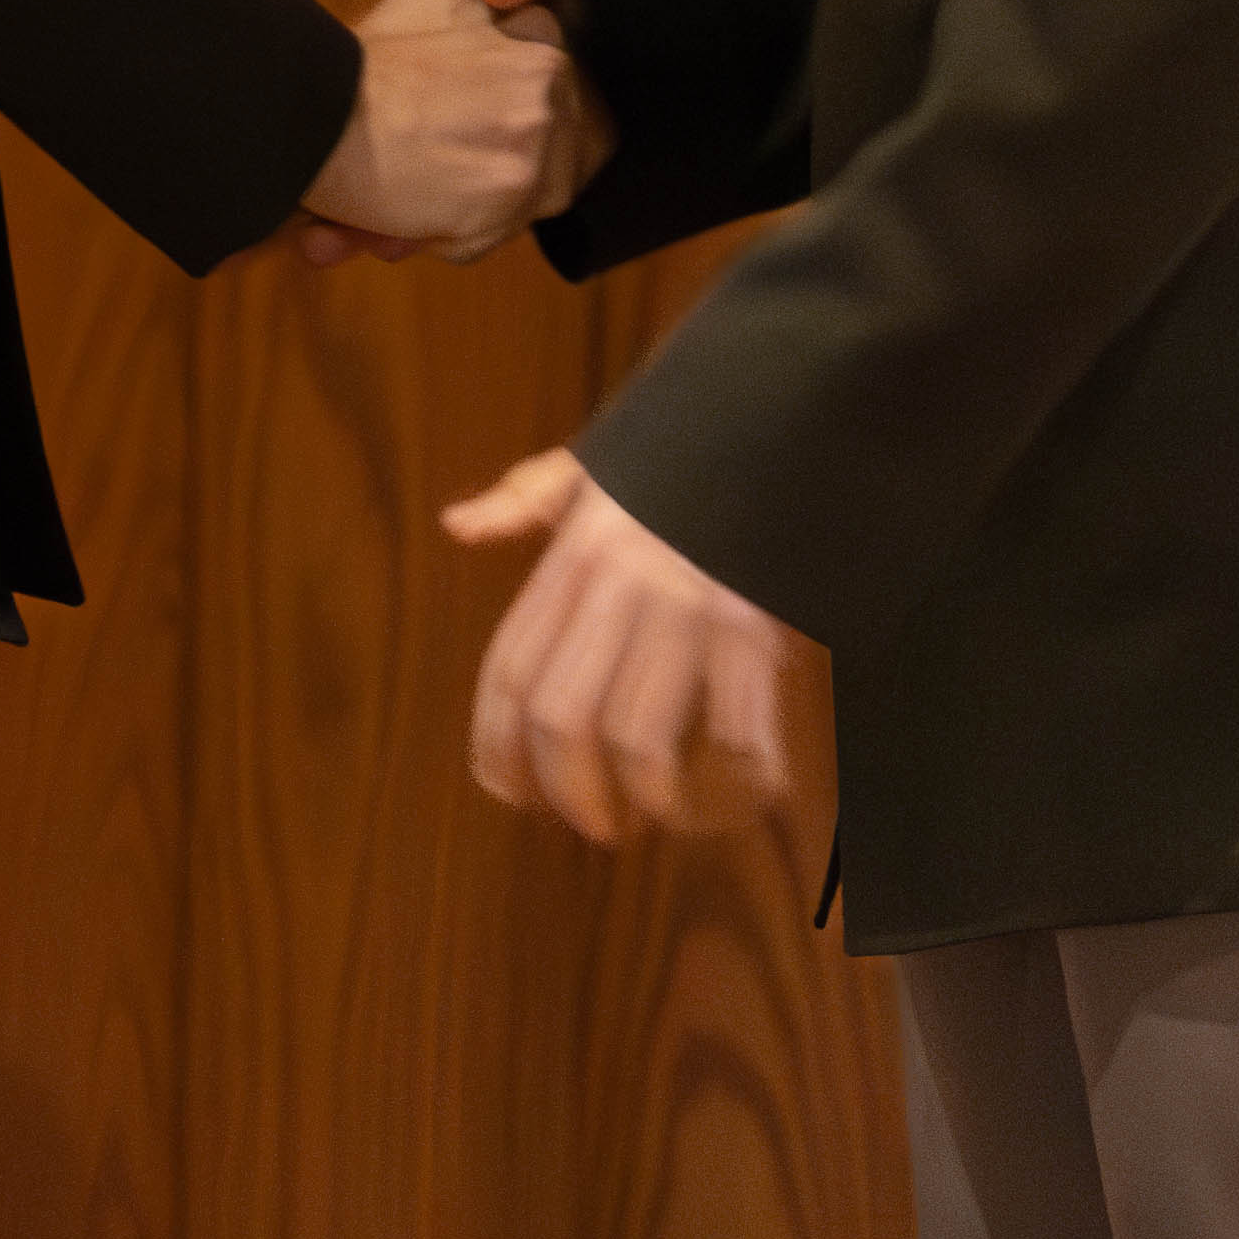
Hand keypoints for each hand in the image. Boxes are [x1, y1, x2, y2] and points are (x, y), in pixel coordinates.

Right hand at [297, 0, 585, 258]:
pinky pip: (484, 238)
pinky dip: (445, 235)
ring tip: (410, 176)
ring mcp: (529, 157)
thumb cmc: (371, 58)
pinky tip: (404, 210)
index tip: (445, 110)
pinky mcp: (498, 209)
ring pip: (511, 201)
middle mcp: (549, 101)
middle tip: (422, 147)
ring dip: (465, 201)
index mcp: (545, 55)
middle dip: (484, 164)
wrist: (312, 121)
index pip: (548, 109)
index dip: (494, 118)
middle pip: (538, 160)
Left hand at [445, 449, 800, 845]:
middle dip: (567, 789)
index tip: (506, 791)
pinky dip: (738, 779)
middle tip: (593, 825)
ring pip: (636, 734)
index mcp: (574, 554)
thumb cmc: (682, 455)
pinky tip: (739, 795)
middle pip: (562, 714)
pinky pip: (735, 728)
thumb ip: (525, 499)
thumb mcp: (597, 465)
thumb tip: (457, 526)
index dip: (497, 744)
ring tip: (654, 816)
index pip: (511, 668)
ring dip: (643, 796)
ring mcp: (687, 605)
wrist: (781, 413)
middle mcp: (619, 583)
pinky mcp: (754, 625)